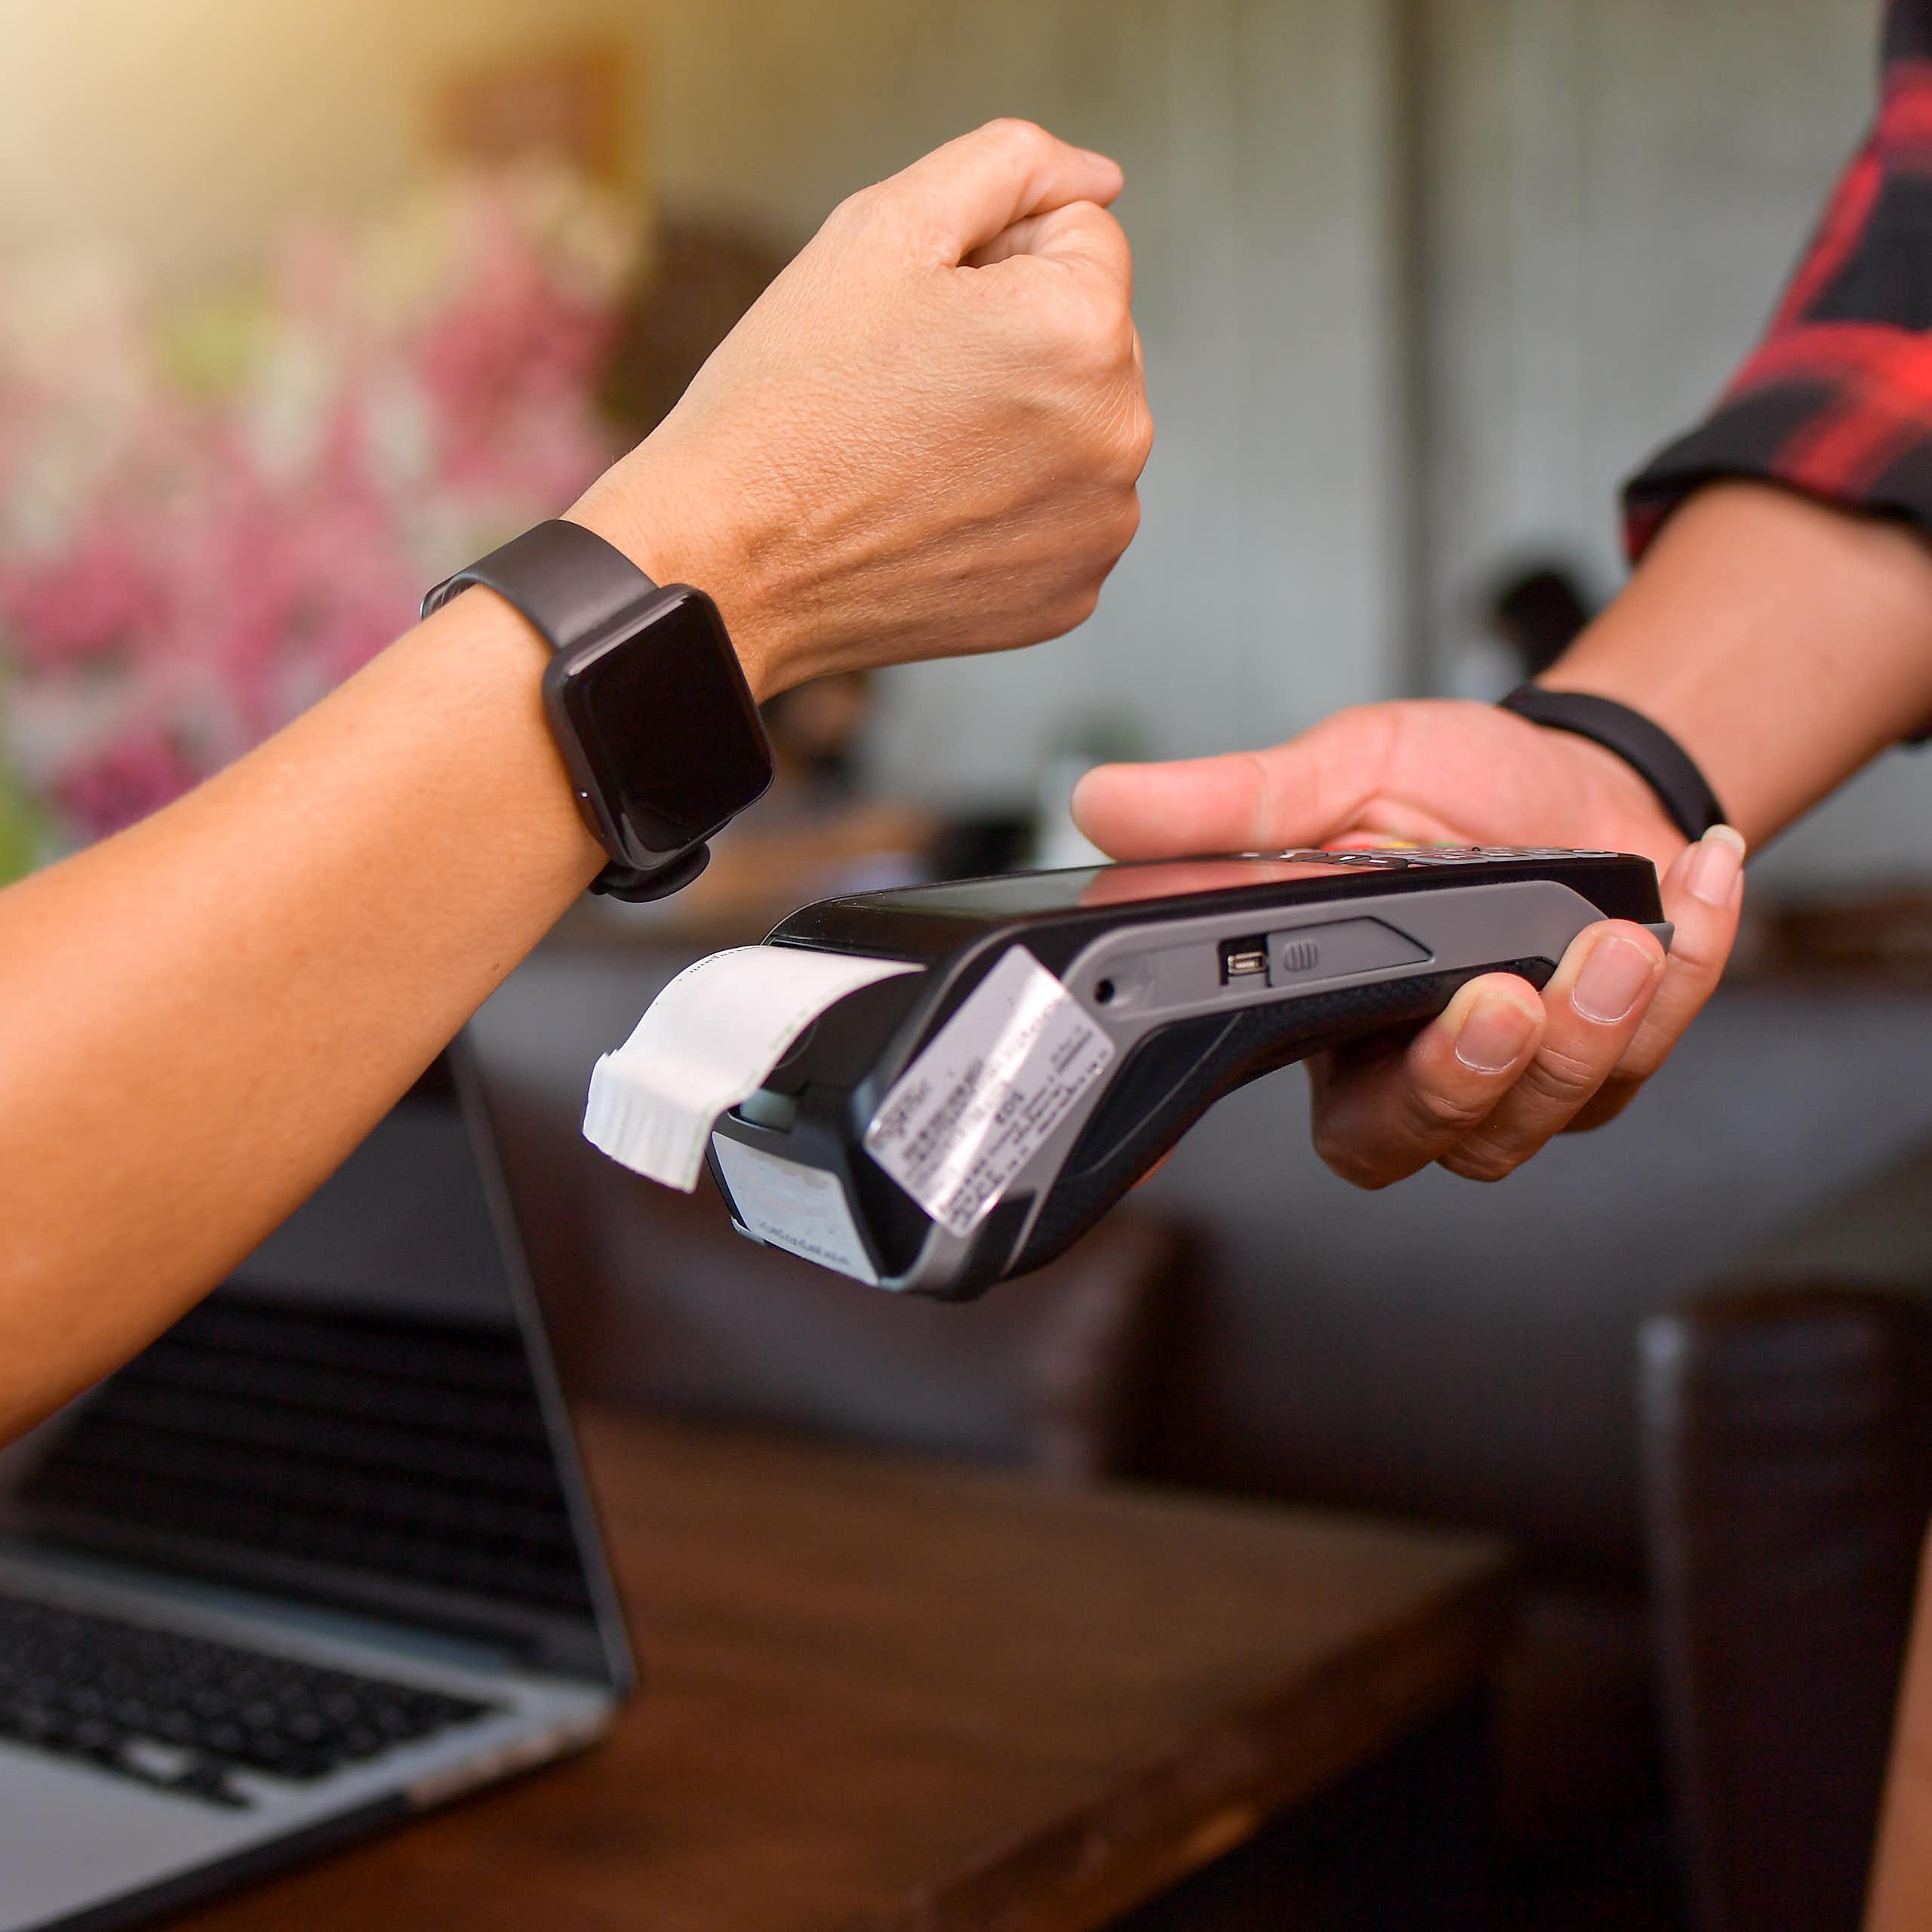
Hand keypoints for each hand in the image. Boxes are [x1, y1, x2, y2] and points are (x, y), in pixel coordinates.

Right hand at [571, 120, 1151, 698]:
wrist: (730, 563)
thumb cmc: (791, 395)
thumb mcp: (883, 227)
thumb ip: (1009, 163)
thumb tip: (1100, 176)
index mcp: (1086, 330)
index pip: (1083, 238)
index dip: (992, 257)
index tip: (920, 316)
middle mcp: (1119, 436)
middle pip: (1092, 339)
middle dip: (1015, 342)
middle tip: (907, 389)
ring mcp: (1100, 530)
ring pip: (1077, 431)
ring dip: (1016, 427)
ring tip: (913, 455)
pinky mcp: (1070, 597)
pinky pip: (1059, 517)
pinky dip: (1007, 511)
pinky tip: (930, 517)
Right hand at [1072, 699, 1747, 1186]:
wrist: (1587, 770)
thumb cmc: (1451, 788)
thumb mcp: (1338, 774)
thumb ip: (1231, 806)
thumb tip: (1101, 804)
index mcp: (1315, 1010)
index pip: (1232, 1092)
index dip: (1179, 1142)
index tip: (1149, 1161)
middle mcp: (1405, 1064)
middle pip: (1409, 1139)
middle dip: (1461, 1082)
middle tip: (1500, 997)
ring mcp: (1514, 1079)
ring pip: (1538, 1119)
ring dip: (1589, 1033)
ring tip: (1619, 938)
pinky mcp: (1614, 1060)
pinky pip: (1651, 1049)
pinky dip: (1692, 964)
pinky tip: (1694, 881)